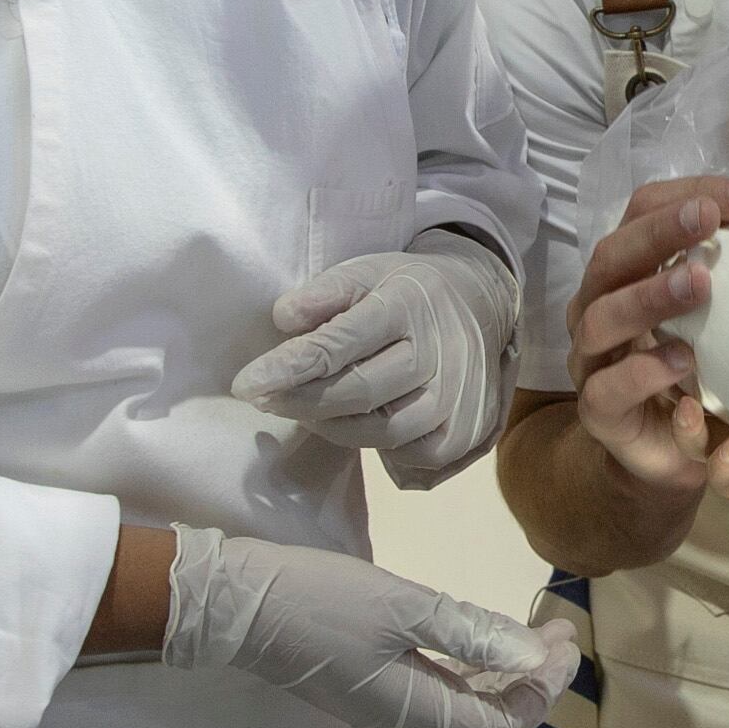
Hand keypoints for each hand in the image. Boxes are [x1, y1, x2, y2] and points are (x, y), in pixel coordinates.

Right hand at [163, 526, 578, 727]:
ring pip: (460, 699)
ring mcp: (381, 701)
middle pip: (486, 715)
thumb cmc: (322, 602)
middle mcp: (403, 718)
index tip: (564, 642)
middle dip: (530, 678)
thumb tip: (531, 658)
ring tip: (532, 631)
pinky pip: (433, 683)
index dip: (542, 690)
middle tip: (557, 631)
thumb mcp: (404, 610)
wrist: (236, 603)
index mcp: (416, 711)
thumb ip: (470, 635)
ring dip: (500, 669)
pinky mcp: (365, 679)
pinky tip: (479, 635)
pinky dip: (467, 664)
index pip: (502, 722)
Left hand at [233, 231, 515, 476]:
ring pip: (382, 432)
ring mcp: (458, 398)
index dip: (287, 368)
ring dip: (333, 426)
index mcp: (408, 305)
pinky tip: (355, 423)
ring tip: (306, 409)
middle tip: (263, 399)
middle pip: (359, 393)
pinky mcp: (466, 432)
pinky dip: (376, 445)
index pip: (339, 344)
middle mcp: (440, 353)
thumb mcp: (366, 271)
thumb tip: (283, 320)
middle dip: (301, 401)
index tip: (245, 384)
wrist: (482, 305)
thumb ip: (323, 292)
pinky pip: (410, 456)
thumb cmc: (408, 291)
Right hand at [565, 176, 728, 496]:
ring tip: (700, 283)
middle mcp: (597, 307)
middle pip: (612, 256)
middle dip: (660, 232)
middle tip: (709, 220)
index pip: (642, 212)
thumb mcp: (727, 316)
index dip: (688, 193)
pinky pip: (608, 388)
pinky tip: (682, 360)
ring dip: (650, 295)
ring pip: (600, 318)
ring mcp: (591, 361)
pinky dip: (644, 371)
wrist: (678, 455)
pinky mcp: (599, 413)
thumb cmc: (703, 371)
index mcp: (627, 272)